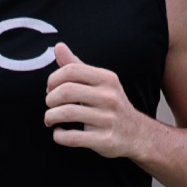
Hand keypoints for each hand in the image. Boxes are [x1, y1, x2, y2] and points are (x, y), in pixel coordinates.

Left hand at [44, 43, 145, 160]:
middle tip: (49, 105)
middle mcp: (109, 97)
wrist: (136, 133)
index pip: (71, 71)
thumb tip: (58, 46)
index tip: (50, 88)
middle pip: (66, 91)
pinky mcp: (105, 140)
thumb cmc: (110, 104)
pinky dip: (59, 136)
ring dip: (50, 117)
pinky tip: (59, 133)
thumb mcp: (99, 82)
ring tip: (50, 119)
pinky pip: (73, 138)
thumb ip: (77, 66)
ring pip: (67, 114)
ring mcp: (108, 119)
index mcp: (107, 79)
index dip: (53, 79)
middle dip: (50, 99)